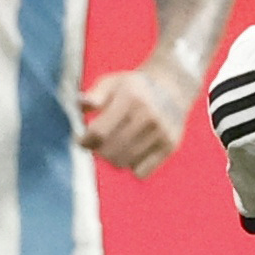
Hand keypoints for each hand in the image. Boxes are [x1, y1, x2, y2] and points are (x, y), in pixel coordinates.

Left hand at [79, 49, 199, 176]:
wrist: (173, 87)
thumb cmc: (134, 88)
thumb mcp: (113, 83)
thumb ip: (94, 95)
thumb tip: (82, 105)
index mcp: (130, 98)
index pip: (99, 132)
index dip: (85, 141)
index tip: (81, 140)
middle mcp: (148, 115)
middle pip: (110, 150)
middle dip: (98, 151)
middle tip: (97, 144)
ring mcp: (161, 132)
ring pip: (124, 162)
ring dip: (113, 158)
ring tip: (113, 147)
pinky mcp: (170, 145)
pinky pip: (141, 171)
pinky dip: (132, 166)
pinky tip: (132, 152)